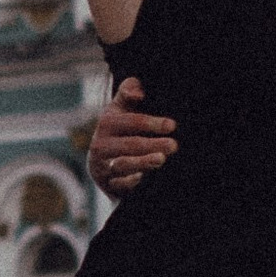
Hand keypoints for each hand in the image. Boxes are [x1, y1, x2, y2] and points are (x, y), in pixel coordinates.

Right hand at [85, 75, 177, 195]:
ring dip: (143, 162)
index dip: (151, 123)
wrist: (103, 163)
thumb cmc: (120, 130)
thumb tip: (139, 93)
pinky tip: (143, 179)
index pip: (130, 121)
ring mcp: (103, 166)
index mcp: (107, 122)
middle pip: (129, 144)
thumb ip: (129, 91)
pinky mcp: (108, 185)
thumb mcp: (121, 108)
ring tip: (162, 159)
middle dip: (152, 144)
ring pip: (123, 165)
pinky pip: (119, 185)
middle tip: (174, 145)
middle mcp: (101, 145)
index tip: (172, 125)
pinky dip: (130, 182)